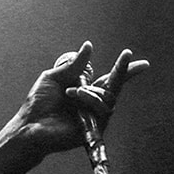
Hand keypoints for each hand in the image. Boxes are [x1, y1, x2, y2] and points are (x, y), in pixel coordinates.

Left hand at [6, 41, 148, 157]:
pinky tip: (74, 97)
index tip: (143, 63)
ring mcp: (94, 116)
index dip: (125, 70)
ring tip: (70, 91)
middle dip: (123, 70)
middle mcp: (92, 103)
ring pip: (107, 98)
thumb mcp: (54, 77)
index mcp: (85, 91)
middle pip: (115, 86)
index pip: (110, 79)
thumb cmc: (38, 104)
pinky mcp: (94, 128)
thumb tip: (88, 46)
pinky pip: (102, 110)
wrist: (30, 124)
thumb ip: (73, 65)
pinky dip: (88, 99)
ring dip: (89, 91)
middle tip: (126, 54)